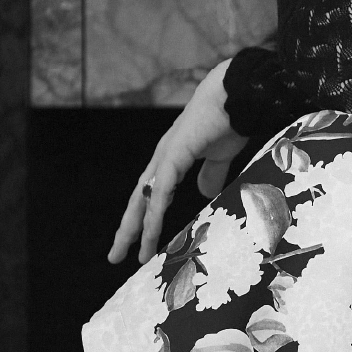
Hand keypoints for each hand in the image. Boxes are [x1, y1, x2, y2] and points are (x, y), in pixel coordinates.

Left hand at [108, 59, 248, 264]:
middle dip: (127, 229)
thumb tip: (204, 194)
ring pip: (145, 199)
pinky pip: (161, 189)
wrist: (235, 95)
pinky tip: (149, 231)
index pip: (151, 195)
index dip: (143, 218)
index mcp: (171, 159)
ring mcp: (165, 156)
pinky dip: (154, 211)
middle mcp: (162, 159)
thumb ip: (210, 174)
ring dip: (136, 227)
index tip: (137, 242)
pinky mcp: (174, 154)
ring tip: (129, 252)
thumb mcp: (219, 156)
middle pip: (139, 200)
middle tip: (116, 256)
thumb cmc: (228, 120)